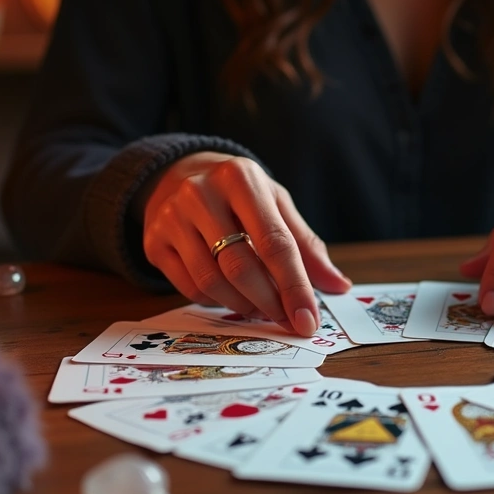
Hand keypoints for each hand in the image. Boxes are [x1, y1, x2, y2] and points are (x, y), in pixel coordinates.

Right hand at [138, 151, 351, 335]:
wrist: (176, 173)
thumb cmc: (238, 193)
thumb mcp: (275, 203)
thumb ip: (306, 244)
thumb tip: (339, 285)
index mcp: (241, 179)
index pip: (274, 243)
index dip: (294, 287)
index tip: (308, 320)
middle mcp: (201, 194)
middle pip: (241, 267)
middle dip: (270, 302)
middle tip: (286, 320)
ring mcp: (171, 218)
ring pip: (212, 282)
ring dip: (243, 306)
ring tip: (261, 307)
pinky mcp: (154, 242)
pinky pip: (190, 288)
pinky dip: (217, 302)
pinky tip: (232, 296)